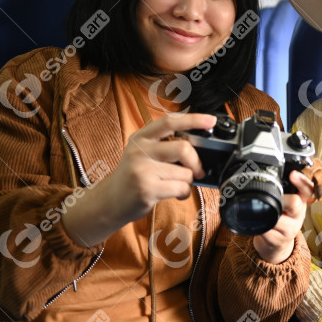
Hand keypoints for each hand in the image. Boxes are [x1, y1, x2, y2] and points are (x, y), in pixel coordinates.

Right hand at [62, 113, 216, 246]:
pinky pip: (181, 189)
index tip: (211, 120)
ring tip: (176, 185)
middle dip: (196, 162)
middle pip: (183, 148)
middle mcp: (139, 151)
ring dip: (188, 182)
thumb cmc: (135, 175)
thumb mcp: (142, 152)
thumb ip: (164, 144)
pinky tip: (175, 195)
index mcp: (141, 137)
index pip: (169, 122)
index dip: (193, 119)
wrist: (111, 201)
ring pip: (185, 173)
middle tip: (197, 170)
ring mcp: (142, 171)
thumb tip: (198, 143)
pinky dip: (184, 193)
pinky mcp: (147, 190)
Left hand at [252, 168, 317, 263]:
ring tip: (262, 214)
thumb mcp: (286, 204)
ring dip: (267, 215)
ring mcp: (290, 229)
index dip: (302, 181)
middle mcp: (298, 215)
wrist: (276, 244)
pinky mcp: (279, 241)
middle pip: (295, 203)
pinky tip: (259, 226)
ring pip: (278, 218)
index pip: (308, 189)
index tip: (293, 174)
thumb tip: (273, 170)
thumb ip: (284, 190)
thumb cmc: (280, 219)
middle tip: (273, 200)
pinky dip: (260, 227)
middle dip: (282, 199)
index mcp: (300, 202)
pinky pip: (267, 231)